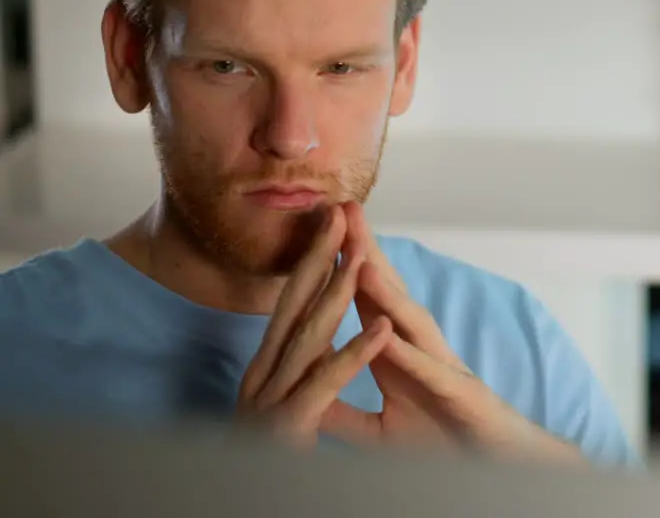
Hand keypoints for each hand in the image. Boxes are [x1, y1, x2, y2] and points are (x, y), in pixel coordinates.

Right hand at [236, 206, 393, 448]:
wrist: (236, 503)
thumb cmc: (262, 467)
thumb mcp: (284, 418)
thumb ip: (300, 383)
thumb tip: (311, 353)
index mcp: (264, 373)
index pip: (290, 307)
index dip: (311, 264)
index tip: (333, 226)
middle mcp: (261, 379)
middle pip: (294, 307)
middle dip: (320, 257)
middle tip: (343, 211)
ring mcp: (270, 401)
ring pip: (310, 338)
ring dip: (338, 293)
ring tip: (363, 255)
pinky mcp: (287, 426)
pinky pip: (326, 384)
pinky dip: (356, 353)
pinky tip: (381, 329)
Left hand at [319, 203, 586, 463]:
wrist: (494, 467)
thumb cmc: (442, 444)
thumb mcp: (378, 431)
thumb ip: (344, 412)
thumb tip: (306, 399)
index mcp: (399, 355)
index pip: (367, 301)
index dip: (344, 265)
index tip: (322, 229)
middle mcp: (421, 351)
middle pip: (389, 295)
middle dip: (366, 251)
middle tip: (344, 210)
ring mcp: (442, 369)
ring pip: (410, 323)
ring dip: (386, 291)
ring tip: (359, 259)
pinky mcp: (459, 395)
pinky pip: (428, 371)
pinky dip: (406, 352)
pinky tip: (385, 334)